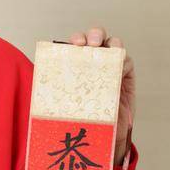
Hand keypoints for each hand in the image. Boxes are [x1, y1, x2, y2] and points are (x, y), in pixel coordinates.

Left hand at [67, 26, 135, 165]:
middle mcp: (93, 61)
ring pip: (112, 44)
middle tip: (90, 43)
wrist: (106, 135)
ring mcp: (111, 65)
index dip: (75, 40)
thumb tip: (42, 86)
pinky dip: (123, 62)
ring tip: (108, 49)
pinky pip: (127, 61)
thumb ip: (60, 93)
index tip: (73, 44)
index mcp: (76, 64)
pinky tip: (119, 68)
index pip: (75, 45)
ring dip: (111, 43)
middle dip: (94, 35)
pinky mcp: (126, 73)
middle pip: (95, 38)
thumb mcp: (68, 105)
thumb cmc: (84, 117)